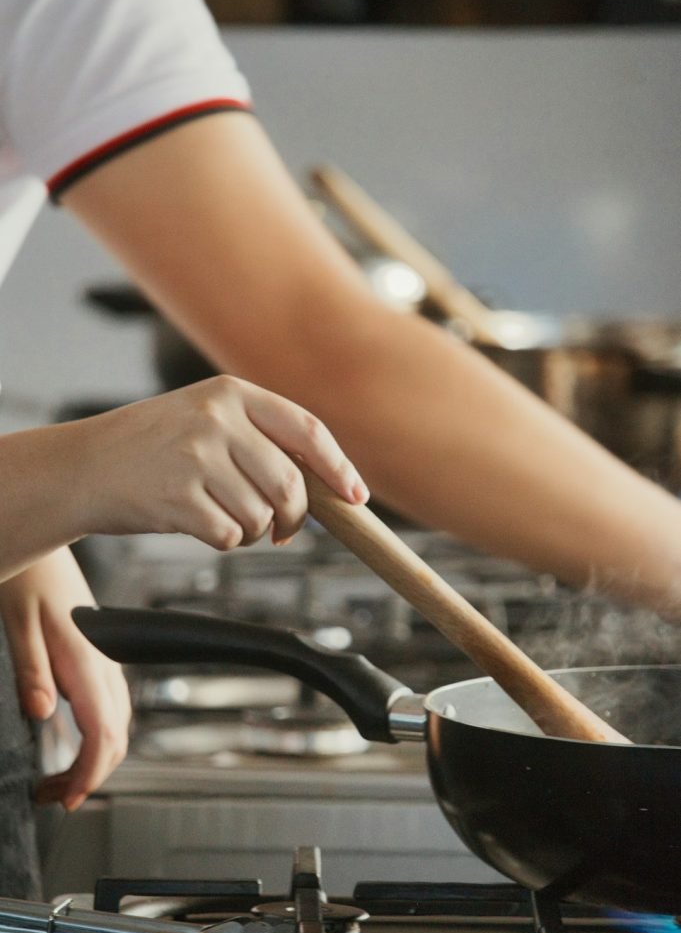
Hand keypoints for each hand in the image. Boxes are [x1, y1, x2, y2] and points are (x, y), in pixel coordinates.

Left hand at [0, 549, 130, 811]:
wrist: (44, 541)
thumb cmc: (28, 575)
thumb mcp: (16, 621)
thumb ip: (32, 670)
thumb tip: (42, 714)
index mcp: (84, 657)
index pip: (101, 732)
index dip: (88, 773)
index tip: (66, 797)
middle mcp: (103, 661)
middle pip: (117, 736)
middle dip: (90, 777)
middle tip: (54, 796)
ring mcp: (105, 659)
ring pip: (118, 724)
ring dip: (94, 759)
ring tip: (59, 778)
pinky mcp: (99, 655)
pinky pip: (110, 706)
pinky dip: (98, 736)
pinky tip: (74, 740)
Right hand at [76, 374, 368, 547]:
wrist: (81, 467)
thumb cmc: (149, 448)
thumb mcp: (203, 417)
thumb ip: (258, 438)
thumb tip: (324, 487)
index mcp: (231, 392)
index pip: (308, 431)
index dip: (339, 468)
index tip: (355, 497)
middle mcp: (217, 418)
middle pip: (290, 485)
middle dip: (294, 517)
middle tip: (282, 530)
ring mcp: (196, 456)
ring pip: (261, 515)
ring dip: (251, 530)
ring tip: (218, 514)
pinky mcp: (178, 496)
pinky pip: (229, 535)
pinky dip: (223, 540)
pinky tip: (195, 522)